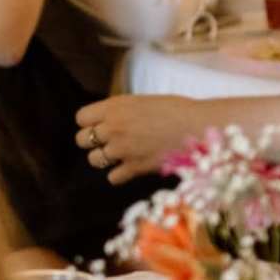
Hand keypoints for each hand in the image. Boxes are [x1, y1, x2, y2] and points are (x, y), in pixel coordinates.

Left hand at [76, 93, 221, 183]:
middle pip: (82, 140)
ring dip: (105, 159)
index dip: (90, 122)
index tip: (101, 125)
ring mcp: (122, 149)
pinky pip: (112, 178)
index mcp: (115, 106)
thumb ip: (122, 111)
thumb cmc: (177, 110)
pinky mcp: (134, 168)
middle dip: (93, 142)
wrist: (199, 126)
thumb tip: (110, 121)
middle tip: (109, 141)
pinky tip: (131, 167)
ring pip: (94, 160)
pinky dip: (120, 175)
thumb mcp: (143, 101)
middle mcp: (113, 127)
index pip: (81, 118)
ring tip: (121, 155)